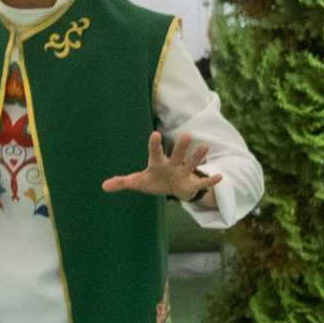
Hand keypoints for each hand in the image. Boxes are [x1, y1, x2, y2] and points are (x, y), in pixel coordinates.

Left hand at [103, 130, 221, 201]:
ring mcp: (184, 174)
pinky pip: (202, 183)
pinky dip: (211, 181)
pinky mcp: (192, 184)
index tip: (155, 134)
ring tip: (205, 146)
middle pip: (177, 155)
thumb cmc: (155, 181)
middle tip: (186, 135)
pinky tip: (219, 177)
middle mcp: (173, 165)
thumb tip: (103, 186)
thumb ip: (123, 182)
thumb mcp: (139, 182)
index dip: (155, 145)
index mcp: (158, 164)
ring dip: (198, 157)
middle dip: (181, 147)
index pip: (155, 152)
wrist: (174, 188)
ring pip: (192, 164)